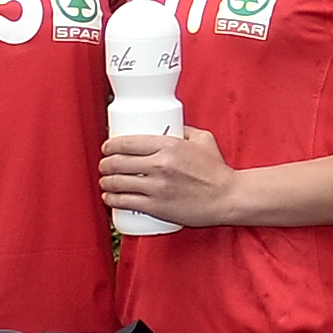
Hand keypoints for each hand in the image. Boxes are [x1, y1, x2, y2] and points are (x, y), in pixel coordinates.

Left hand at [102, 124, 248, 226]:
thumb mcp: (204, 140)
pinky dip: (112, 199)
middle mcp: (159, 165)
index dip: (110, 145)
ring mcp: (156, 187)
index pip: (127, 143)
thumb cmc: (217, 171)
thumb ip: (184, 130)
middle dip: (105, 164)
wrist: (228, 198)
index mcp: (169, 146)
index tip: (107, 148)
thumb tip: (170, 125)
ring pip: (117, 182)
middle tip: (105, 165)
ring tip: (105, 181)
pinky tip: (110, 197)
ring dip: (105, 181)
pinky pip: (125, 201)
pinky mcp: (156, 207)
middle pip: (118, 162)